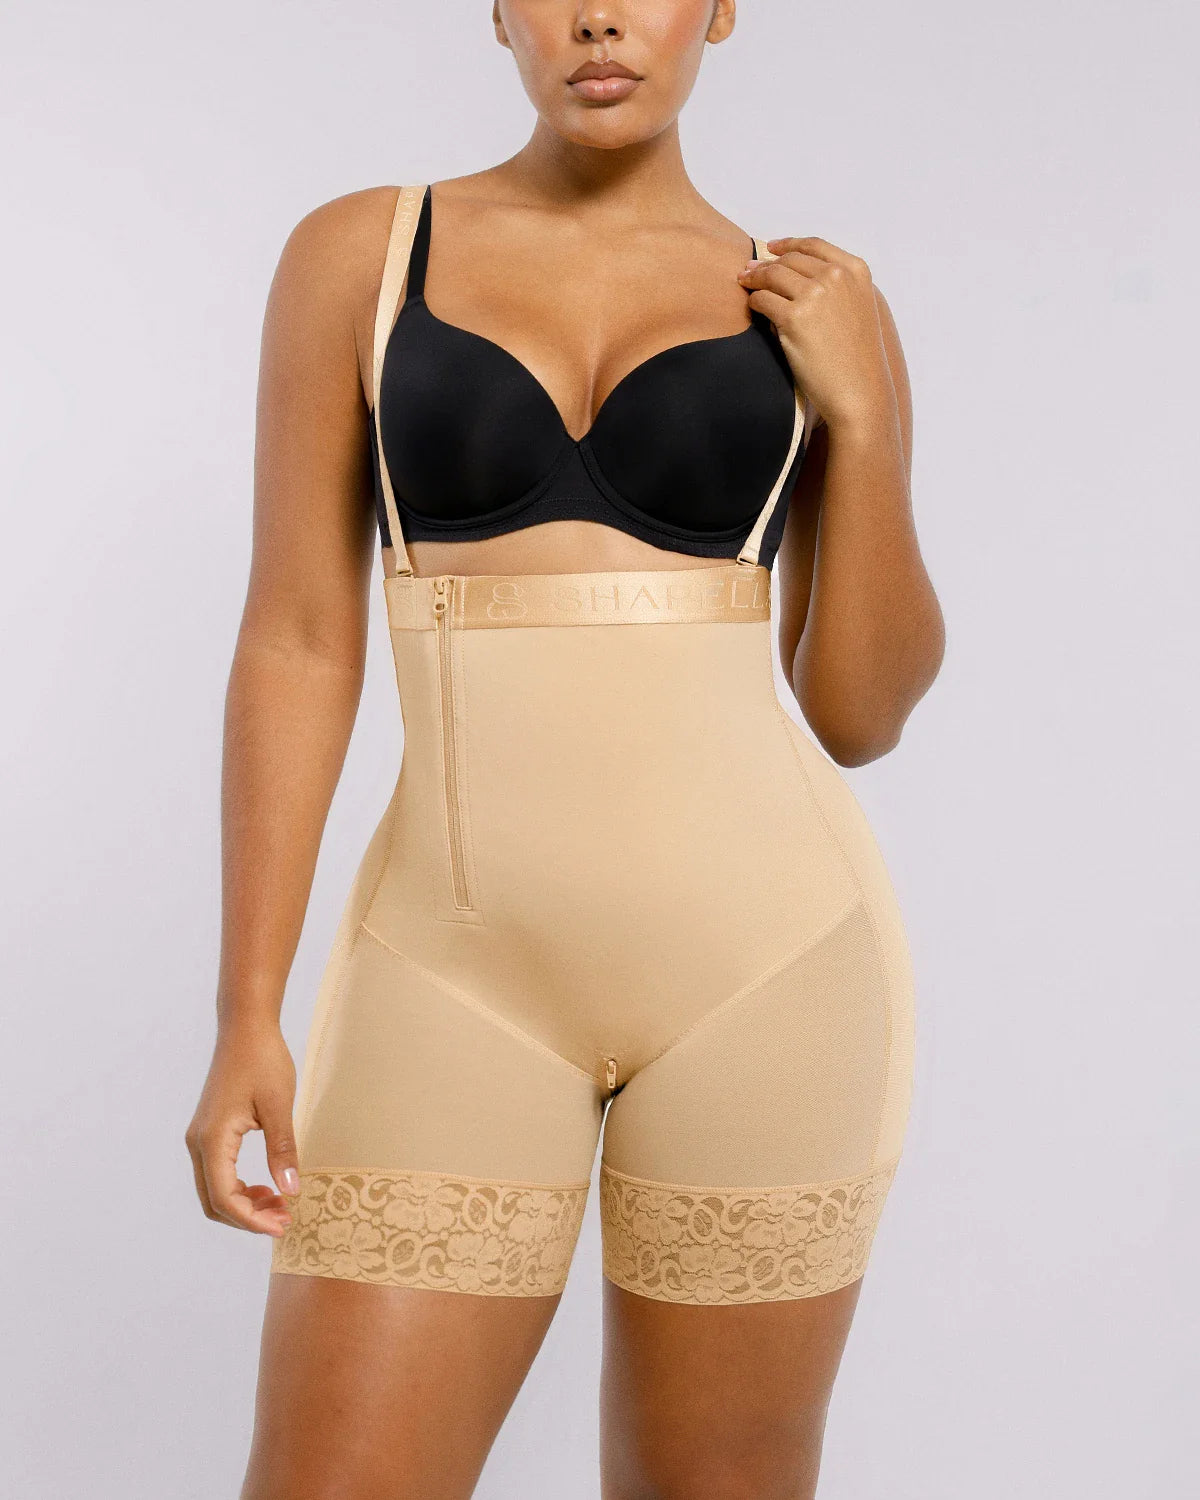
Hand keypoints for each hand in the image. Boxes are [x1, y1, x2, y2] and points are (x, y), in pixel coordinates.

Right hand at [185, 1023, 298, 1235]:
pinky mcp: (208, 1131)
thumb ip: (282, 1150)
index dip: (252, 1220)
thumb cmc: (263, 1060)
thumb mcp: (279, 1106)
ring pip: (213, 1189)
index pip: (224, 1197)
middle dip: (247, 1218)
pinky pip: (217, 1173)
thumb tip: (290, 1191)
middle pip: (214, 1201)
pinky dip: (238, 1187)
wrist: (245, 1027)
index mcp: (212, 1139)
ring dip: (243, 1204)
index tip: (282, 1227)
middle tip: (284, 1219)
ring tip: (280, 1203)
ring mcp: (200, 1137)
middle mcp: (198, 1142)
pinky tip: (266, 1185)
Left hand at [737, 237, 894, 429]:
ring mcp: (815, 295)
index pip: (814, 245)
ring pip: (773, 276)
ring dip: (754, 279)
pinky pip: (763, 300)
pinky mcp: (794, 318)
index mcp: (855, 270)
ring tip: (744, 284)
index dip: (788, 244)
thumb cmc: (857, 358)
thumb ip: (836, 287)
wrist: (859, 391)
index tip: (771, 247)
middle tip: (749, 271)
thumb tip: (792, 273)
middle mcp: (836, 277)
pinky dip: (754, 301)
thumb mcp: (858, 309)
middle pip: (790, 260)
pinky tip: (752, 306)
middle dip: (766, 264)